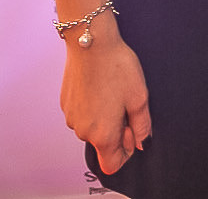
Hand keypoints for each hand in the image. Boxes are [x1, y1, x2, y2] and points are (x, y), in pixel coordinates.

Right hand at [60, 30, 150, 172]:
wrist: (91, 41)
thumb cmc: (116, 66)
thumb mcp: (139, 96)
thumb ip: (142, 126)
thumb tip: (141, 142)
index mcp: (102, 134)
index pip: (111, 165)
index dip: (126, 151)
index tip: (131, 128)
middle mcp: (82, 131)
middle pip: (102, 144)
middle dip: (116, 129)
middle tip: (125, 102)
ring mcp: (71, 117)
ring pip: (91, 128)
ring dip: (104, 116)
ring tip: (112, 89)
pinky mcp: (65, 103)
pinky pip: (82, 114)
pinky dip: (92, 105)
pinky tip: (100, 84)